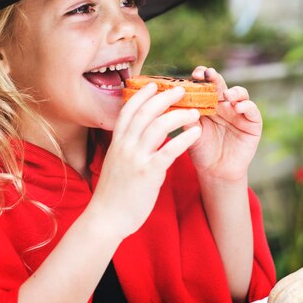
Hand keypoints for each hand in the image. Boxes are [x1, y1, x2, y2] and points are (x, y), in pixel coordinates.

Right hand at [90, 83, 200, 238]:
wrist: (106, 218)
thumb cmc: (113, 193)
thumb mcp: (115, 163)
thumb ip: (126, 147)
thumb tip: (138, 135)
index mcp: (117, 142)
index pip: (129, 110)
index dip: (142, 95)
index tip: (154, 84)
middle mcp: (125, 145)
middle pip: (146, 112)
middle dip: (165, 97)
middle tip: (182, 90)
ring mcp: (136, 158)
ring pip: (159, 126)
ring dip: (179, 115)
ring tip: (195, 112)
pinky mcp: (148, 173)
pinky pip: (169, 150)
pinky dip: (184, 139)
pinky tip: (197, 133)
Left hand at [187, 66, 261, 185]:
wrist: (216, 172)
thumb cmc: (202, 150)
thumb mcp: (191, 132)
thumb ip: (186, 116)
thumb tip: (175, 100)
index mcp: (209, 103)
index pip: (205, 85)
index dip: (201, 77)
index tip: (194, 75)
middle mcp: (225, 105)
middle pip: (222, 85)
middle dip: (215, 77)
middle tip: (208, 74)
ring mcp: (239, 113)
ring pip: (240, 94)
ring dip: (234, 91)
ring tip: (226, 95)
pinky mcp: (253, 123)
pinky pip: (252, 110)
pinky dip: (246, 106)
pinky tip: (238, 107)